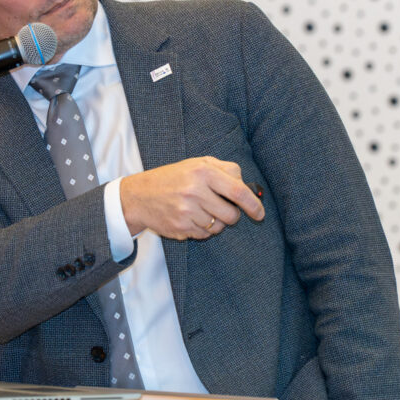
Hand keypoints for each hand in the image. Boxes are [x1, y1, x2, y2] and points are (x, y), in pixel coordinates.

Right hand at [119, 156, 264, 239]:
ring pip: (219, 227)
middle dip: (232, 215)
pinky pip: (205, 235)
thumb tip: (246, 186)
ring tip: (202, 211)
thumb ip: (224, 169)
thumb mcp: (197, 164)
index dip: (254, 205)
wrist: (139, 196)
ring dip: (216, 223)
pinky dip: (203, 229)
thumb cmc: (173, 178)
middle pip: (231, 214)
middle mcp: (195, 191)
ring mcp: (187, 212)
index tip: (259, 213)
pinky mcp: (181, 228)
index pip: (238, 191)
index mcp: (202, 172)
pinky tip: (191, 219)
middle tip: (222, 209)